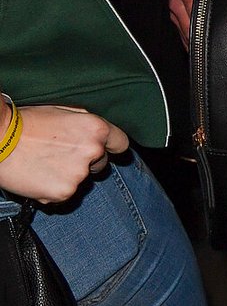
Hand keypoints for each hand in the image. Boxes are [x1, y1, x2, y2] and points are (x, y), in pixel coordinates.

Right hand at [0, 106, 129, 202]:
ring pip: (81, 180)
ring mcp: (80, 173)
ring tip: (43, 164)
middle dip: (85, 162)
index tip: (105, 151)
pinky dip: (53, 189)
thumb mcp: (64, 112)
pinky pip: (64, 194)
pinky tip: (37, 176)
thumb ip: (86, 124)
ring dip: (68, 176)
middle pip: (100, 164)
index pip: (121, 144)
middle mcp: (93, 151)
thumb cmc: (27, 123)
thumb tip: (99, 133)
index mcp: (96, 129)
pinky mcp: (64, 192)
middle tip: (58, 155)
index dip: (112, 147)